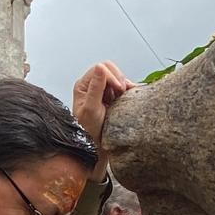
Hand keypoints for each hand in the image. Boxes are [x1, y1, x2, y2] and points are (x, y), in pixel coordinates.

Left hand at [71, 62, 133, 178]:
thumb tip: (100, 67)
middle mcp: (92, 86)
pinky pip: (123, 87)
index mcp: (83, 86)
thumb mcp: (91, 109)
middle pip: (110, 69)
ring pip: (118, 78)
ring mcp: (102, 92)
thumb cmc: (89, 131)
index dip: (112, 76)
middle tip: (123, 92)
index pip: (101, 69)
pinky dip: (128, 90)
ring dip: (124, 85)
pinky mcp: (112, 98)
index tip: (119, 89)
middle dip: (119, 79)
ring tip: (126, 97)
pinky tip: (131, 96)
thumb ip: (96, 88)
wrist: (95, 147)